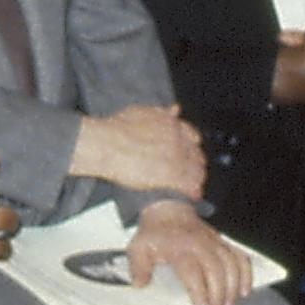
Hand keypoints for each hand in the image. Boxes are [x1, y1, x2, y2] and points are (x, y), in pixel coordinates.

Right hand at [69, 104, 206, 199]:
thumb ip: (161, 113)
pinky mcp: (171, 176)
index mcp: (172, 125)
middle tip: (193, 172)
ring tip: (195, 186)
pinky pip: (189, 185)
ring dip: (197, 178)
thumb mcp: (141, 112)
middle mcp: (178, 140)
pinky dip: (193, 190)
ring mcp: (176, 158)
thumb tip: (175, 109)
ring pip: (196, 170)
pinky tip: (192, 195)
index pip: (193, 137)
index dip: (192, 147)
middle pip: (196, 154)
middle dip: (196, 163)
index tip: (190, 153)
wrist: (107, 144)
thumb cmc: (117, 128)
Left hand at [125, 202, 249, 304]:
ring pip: (231, 265)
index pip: (192, 272)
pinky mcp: (223, 242)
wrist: (168, 210)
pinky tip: (245, 290)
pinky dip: (245, 273)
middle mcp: (199, 244)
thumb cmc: (155, 234)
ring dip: (232, 288)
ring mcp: (214, 242)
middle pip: (216, 270)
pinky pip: (240, 256)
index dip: (199, 292)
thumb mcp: (138, 249)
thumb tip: (140, 285)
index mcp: (178, 247)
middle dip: (219, 296)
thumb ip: (138, 268)